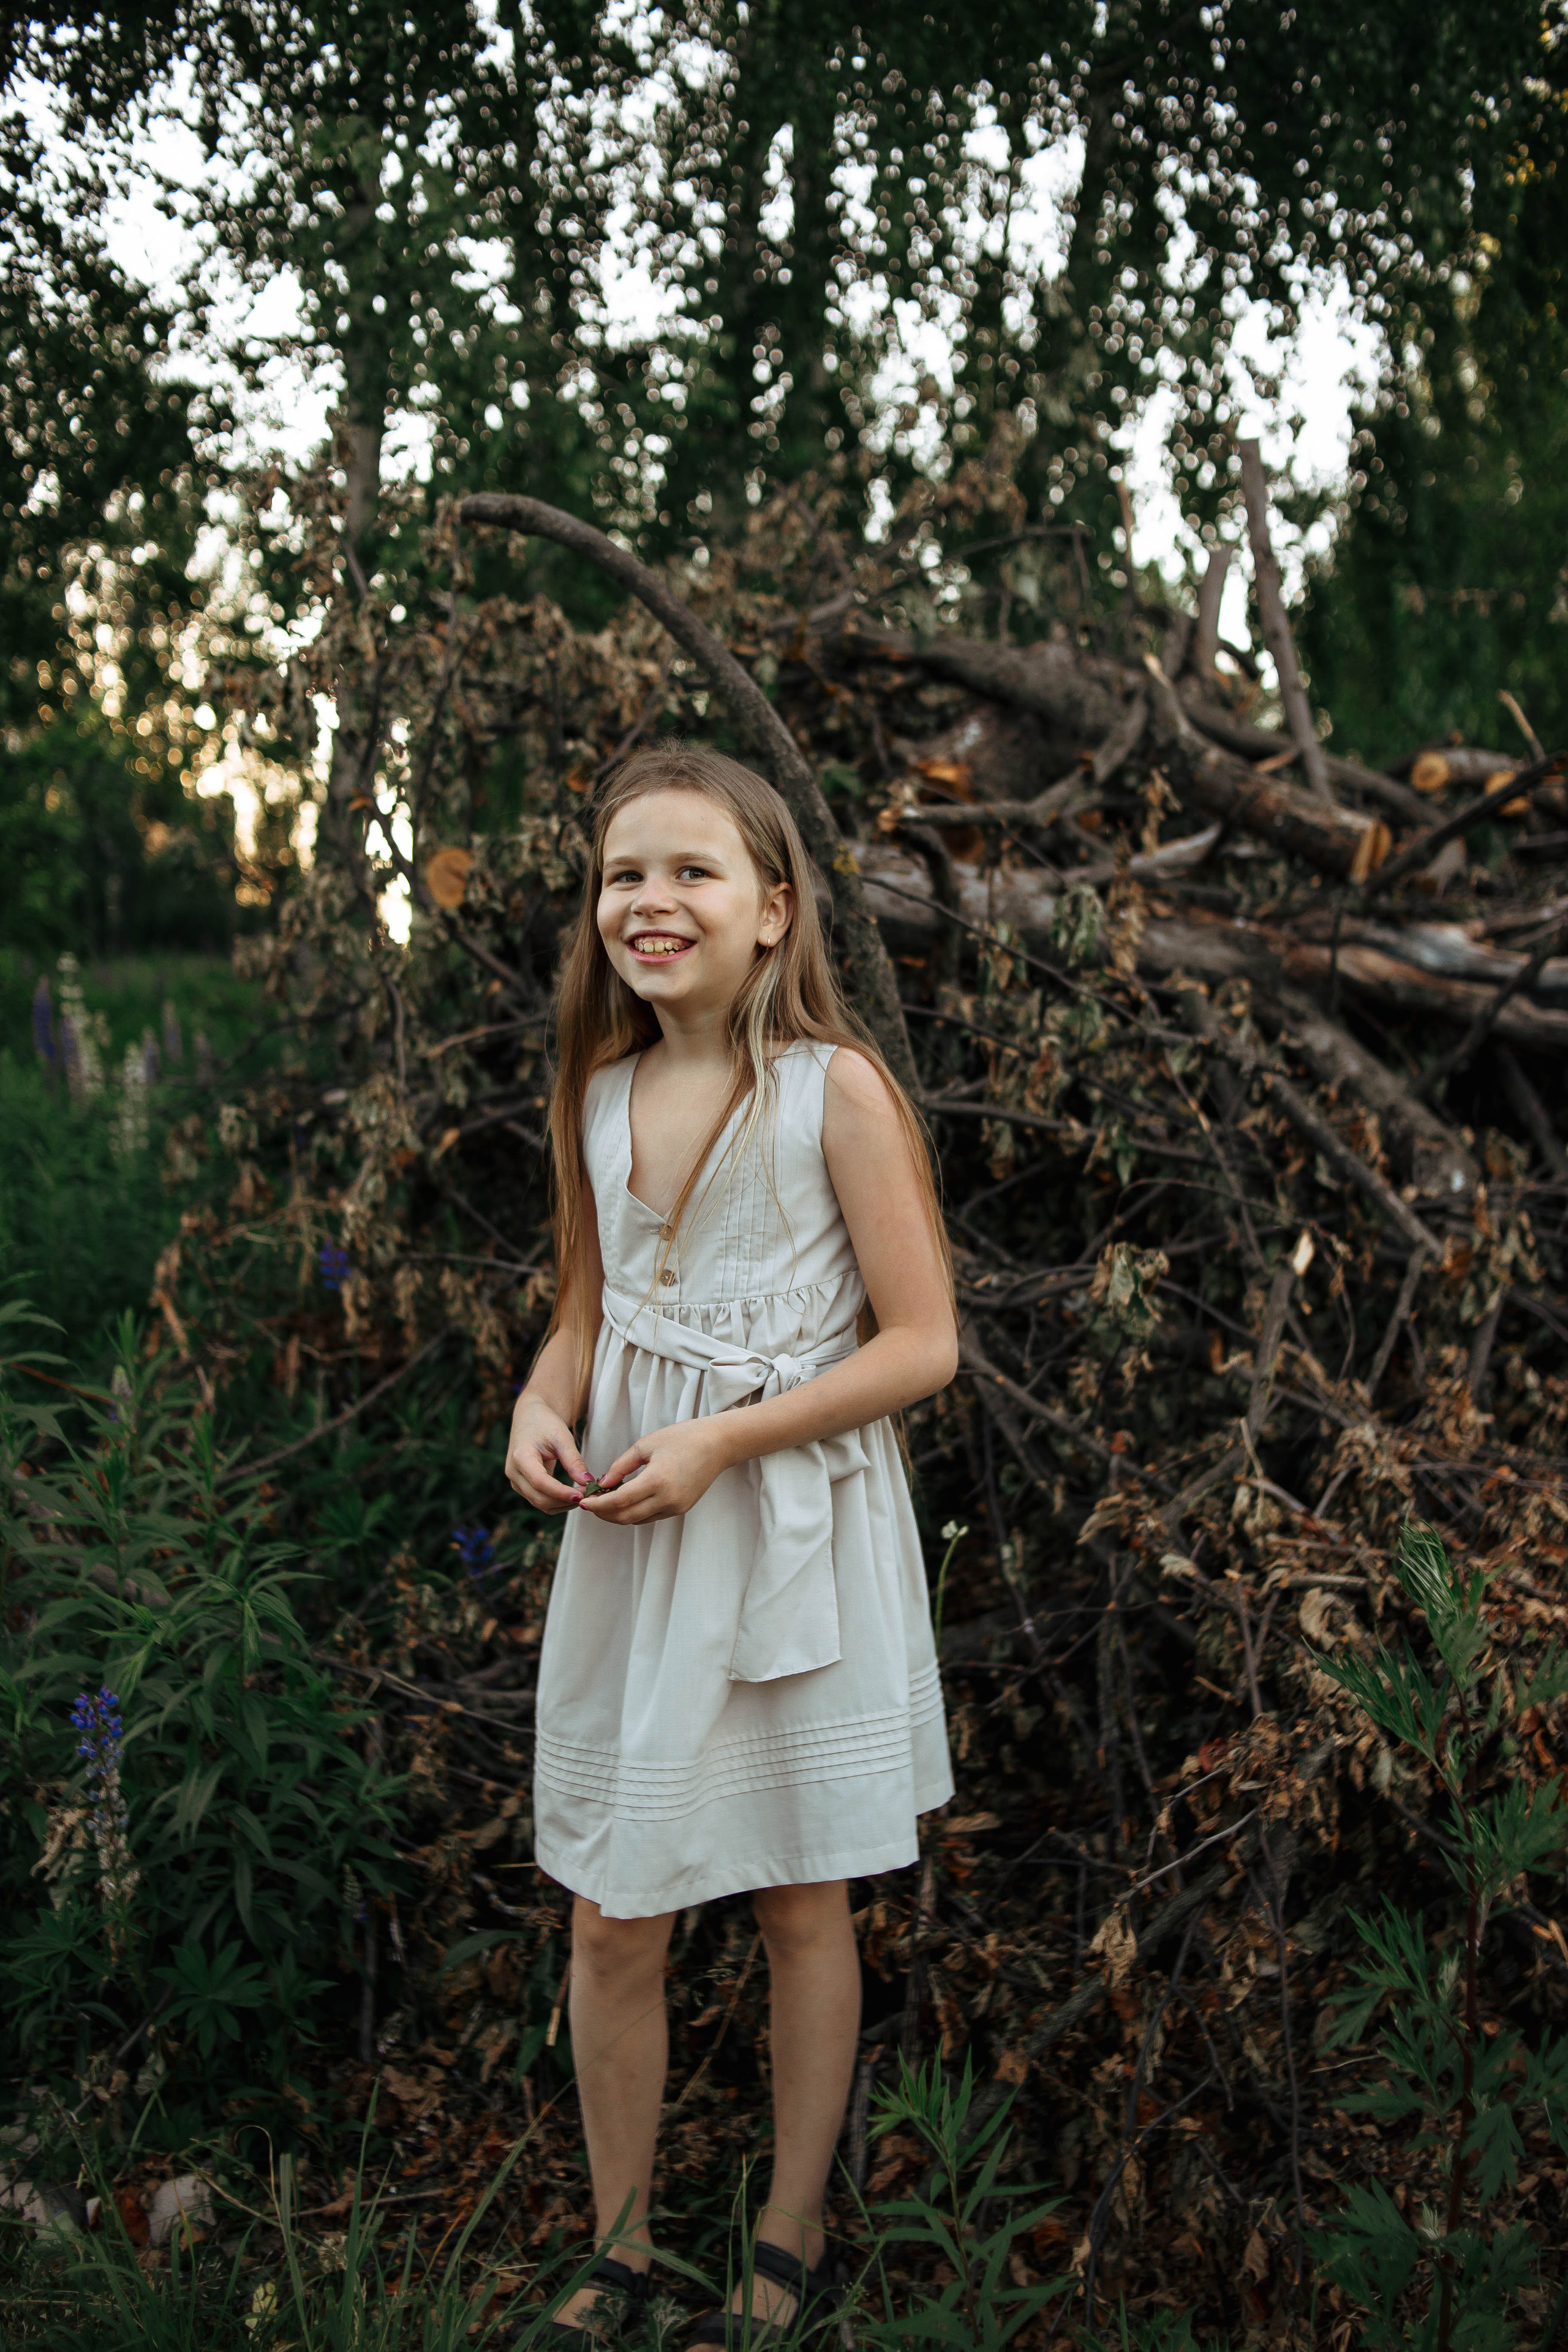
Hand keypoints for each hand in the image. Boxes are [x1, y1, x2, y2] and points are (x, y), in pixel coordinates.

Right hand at [504, 1388, 592, 1511]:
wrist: (530, 1418)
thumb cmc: (545, 1423)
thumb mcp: (562, 1438)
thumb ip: (573, 1460)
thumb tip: (588, 1482)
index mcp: (521, 1457)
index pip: (540, 1482)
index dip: (561, 1492)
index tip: (582, 1494)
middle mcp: (514, 1473)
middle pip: (539, 1498)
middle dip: (565, 1501)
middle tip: (590, 1495)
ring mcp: (516, 1482)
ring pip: (540, 1504)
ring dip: (563, 1504)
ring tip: (585, 1495)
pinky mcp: (522, 1486)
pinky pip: (540, 1501)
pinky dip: (558, 1502)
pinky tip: (574, 1494)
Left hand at [577, 1417, 732, 1525]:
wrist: (718, 1444)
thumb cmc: (683, 1438)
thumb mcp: (646, 1445)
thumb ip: (621, 1465)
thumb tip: (603, 1482)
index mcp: (657, 1481)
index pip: (618, 1501)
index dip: (598, 1504)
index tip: (583, 1501)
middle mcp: (667, 1500)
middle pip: (625, 1517)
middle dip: (604, 1513)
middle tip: (590, 1504)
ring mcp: (675, 1507)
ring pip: (638, 1519)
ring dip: (618, 1514)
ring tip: (604, 1501)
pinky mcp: (681, 1508)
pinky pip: (651, 1516)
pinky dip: (634, 1512)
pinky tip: (625, 1500)